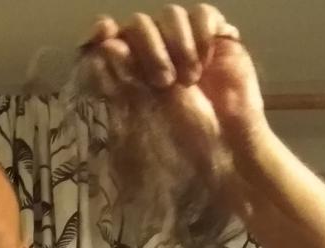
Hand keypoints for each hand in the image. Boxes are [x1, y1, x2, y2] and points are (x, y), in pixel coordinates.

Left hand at [81, 7, 266, 148]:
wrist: (223, 156)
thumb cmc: (180, 151)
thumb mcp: (138, 128)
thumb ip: (118, 90)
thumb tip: (105, 47)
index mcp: (128, 78)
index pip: (106, 42)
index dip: (100, 32)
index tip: (104, 33)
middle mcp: (153, 57)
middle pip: (138, 23)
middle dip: (148, 47)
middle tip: (163, 83)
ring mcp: (183, 47)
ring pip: (170, 14)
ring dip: (176, 43)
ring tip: (189, 80)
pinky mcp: (214, 40)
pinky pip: (202, 14)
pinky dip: (201, 33)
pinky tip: (204, 63)